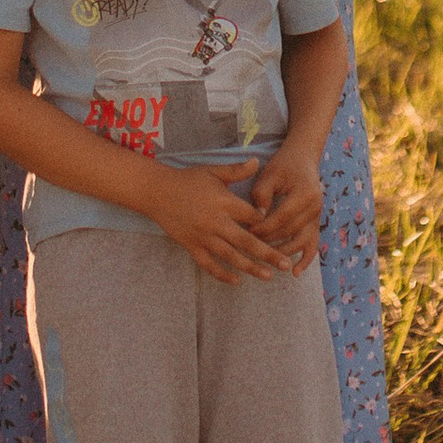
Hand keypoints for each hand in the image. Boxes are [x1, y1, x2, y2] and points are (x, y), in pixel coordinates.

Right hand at [143, 163, 299, 282]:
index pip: (252, 216)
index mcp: (224, 202)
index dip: (266, 222)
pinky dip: (222, 274)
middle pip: (247, 241)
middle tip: (285, 265)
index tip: (277, 227)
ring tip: (268, 276)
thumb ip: (236, 170)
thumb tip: (257, 161)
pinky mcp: (192, 246)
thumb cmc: (187, 180)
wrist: (156, 192)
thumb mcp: (213, 171)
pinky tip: (237, 281)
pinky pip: (209, 264)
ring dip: (251, 267)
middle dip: (268, 254)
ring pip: (231, 257)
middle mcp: (216, 222)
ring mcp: (203, 237)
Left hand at [245, 144, 324, 269]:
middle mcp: (315, 207)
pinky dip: (305, 260)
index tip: (247, 232)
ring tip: (266, 258)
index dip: (264, 227)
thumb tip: (257, 218)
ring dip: (283, 251)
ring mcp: (318, 217)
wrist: (303, 159)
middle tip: (250, 245)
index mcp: (304, 193)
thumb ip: (262, 194)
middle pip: (290, 231)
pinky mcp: (316, 223)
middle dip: (269, 240)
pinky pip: (313, 245)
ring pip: (301, 241)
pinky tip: (294, 273)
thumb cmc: (283, 165)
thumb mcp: (269, 174)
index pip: (282, 217)